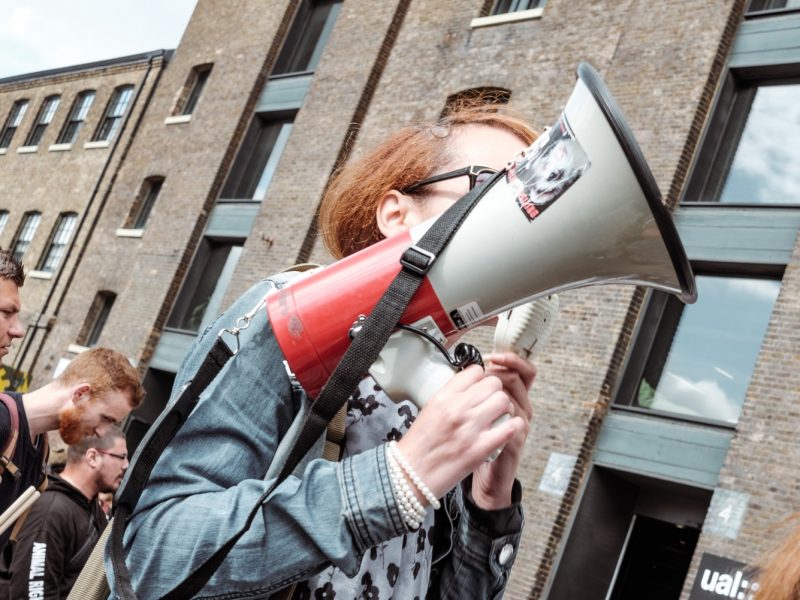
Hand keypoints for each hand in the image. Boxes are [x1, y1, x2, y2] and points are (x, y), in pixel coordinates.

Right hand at [396, 365, 525, 503]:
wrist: (411, 475)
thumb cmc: (419, 445)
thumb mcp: (430, 410)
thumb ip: (450, 396)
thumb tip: (470, 386)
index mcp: (443, 397)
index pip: (475, 371)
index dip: (482, 379)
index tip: (480, 388)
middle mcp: (457, 408)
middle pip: (493, 384)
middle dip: (495, 392)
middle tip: (491, 404)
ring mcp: (470, 428)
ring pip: (503, 401)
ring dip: (504, 408)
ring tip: (498, 417)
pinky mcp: (481, 448)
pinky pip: (510, 427)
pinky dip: (512, 426)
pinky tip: (507, 430)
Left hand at [471, 352, 535, 508]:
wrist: (484, 477)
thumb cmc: (477, 442)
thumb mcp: (476, 410)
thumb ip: (477, 390)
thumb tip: (470, 368)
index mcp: (513, 396)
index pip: (521, 369)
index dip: (510, 359)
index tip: (492, 356)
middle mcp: (521, 408)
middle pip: (517, 378)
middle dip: (496, 374)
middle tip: (478, 381)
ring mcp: (520, 425)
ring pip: (513, 398)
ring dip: (493, 397)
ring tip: (476, 403)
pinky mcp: (515, 443)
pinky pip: (513, 425)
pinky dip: (497, 420)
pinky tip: (483, 423)